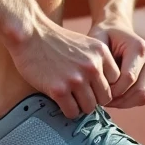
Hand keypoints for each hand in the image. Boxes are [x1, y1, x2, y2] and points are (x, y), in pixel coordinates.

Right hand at [6, 15, 120, 118]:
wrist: (28, 33)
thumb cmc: (54, 40)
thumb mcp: (84, 44)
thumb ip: (96, 62)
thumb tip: (103, 88)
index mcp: (101, 53)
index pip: (116, 81)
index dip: (102, 85)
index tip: (91, 85)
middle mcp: (92, 66)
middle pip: (104, 98)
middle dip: (93, 98)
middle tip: (79, 94)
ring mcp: (76, 79)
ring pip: (89, 108)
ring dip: (79, 106)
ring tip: (69, 97)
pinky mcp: (59, 90)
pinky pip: (72, 112)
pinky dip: (67, 110)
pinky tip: (60, 100)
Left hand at [87, 18, 144, 108]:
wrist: (116, 30)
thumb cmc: (103, 36)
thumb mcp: (97, 41)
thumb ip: (99, 60)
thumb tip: (102, 85)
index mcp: (139, 47)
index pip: (129, 77)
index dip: (113, 89)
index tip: (98, 88)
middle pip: (140, 90)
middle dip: (119, 99)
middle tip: (102, 98)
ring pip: (143, 97)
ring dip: (124, 102)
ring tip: (107, 98)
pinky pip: (143, 98)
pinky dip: (128, 101)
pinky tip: (114, 96)